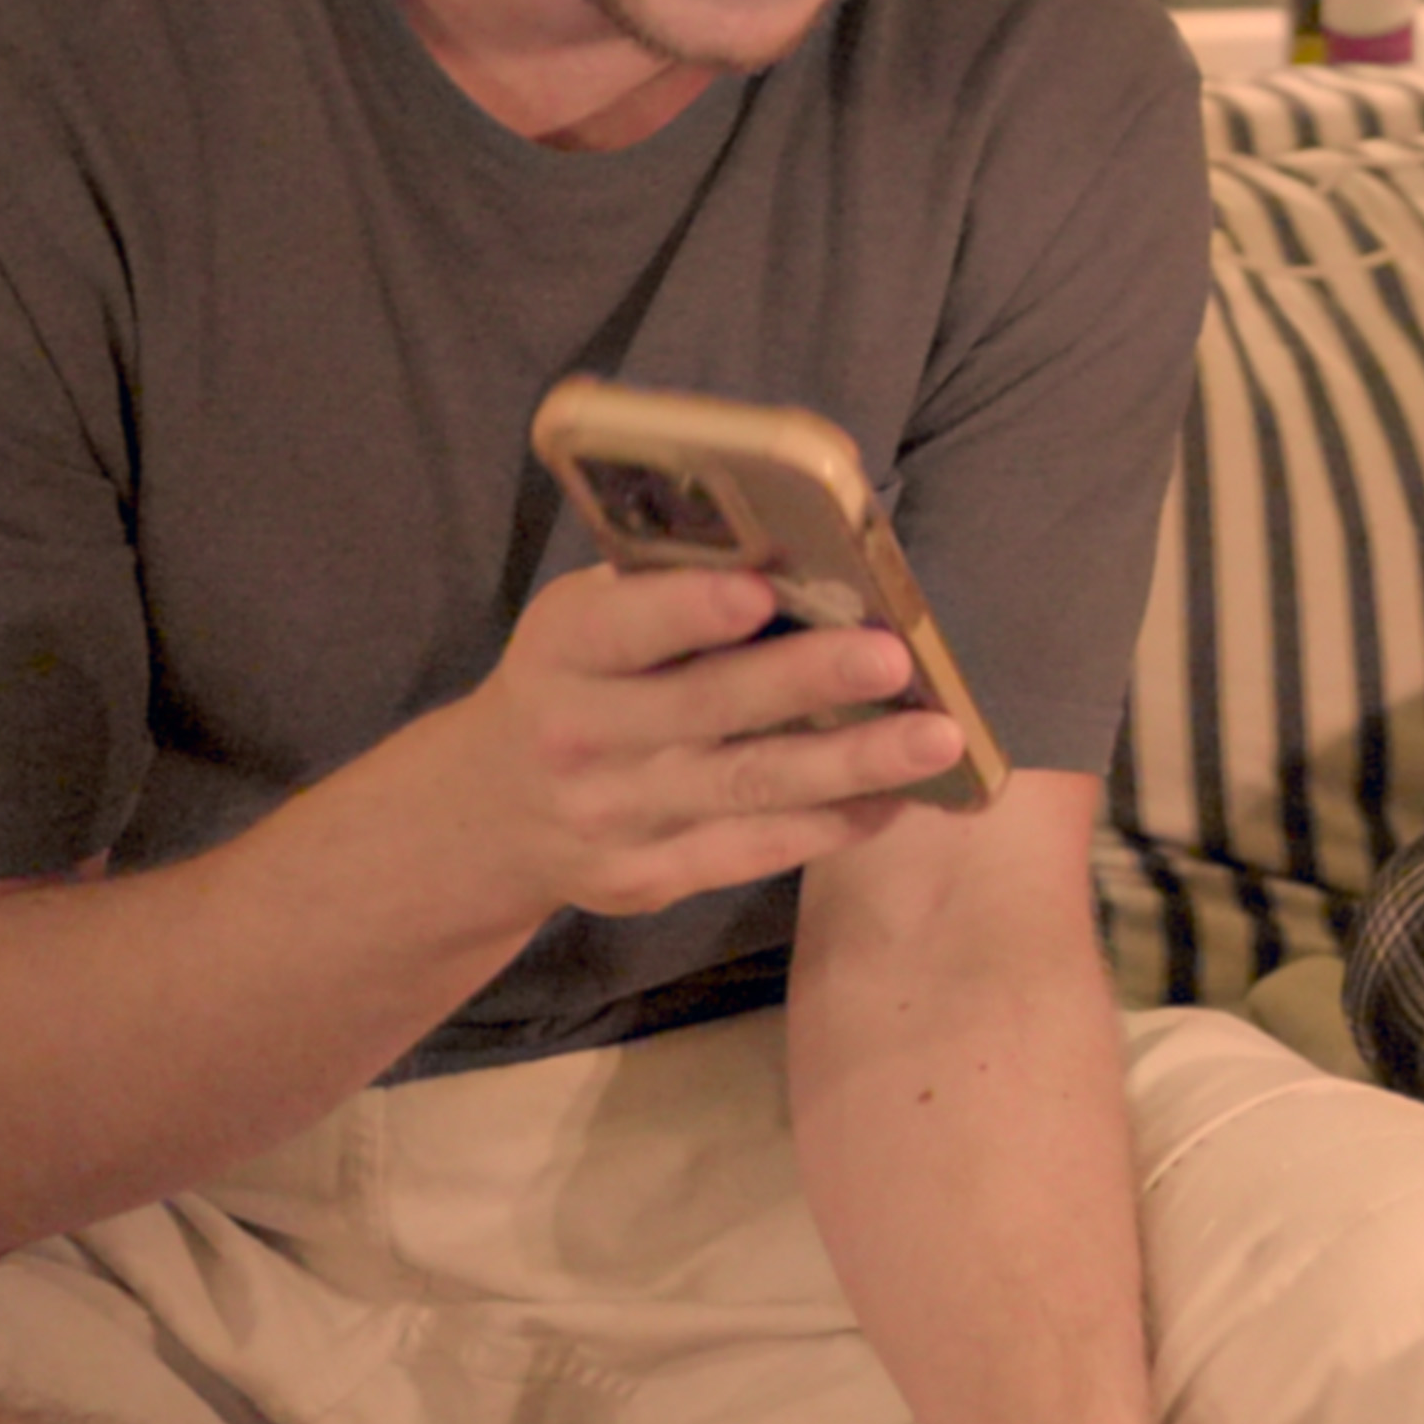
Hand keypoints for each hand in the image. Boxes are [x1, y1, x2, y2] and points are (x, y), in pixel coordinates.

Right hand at [423, 561, 966, 927]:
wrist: (487, 814)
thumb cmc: (578, 681)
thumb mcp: (590, 621)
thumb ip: (672, 588)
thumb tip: (812, 545)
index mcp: (565, 652)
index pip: (623, 629)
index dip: (688, 611)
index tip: (759, 593)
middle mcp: (583, 738)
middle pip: (706, 707)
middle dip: (805, 680)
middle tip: (891, 657)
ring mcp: (616, 817)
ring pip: (748, 788)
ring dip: (850, 763)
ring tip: (936, 738)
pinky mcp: (648, 879)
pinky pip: (753, 850)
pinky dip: (832, 823)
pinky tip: (898, 796)